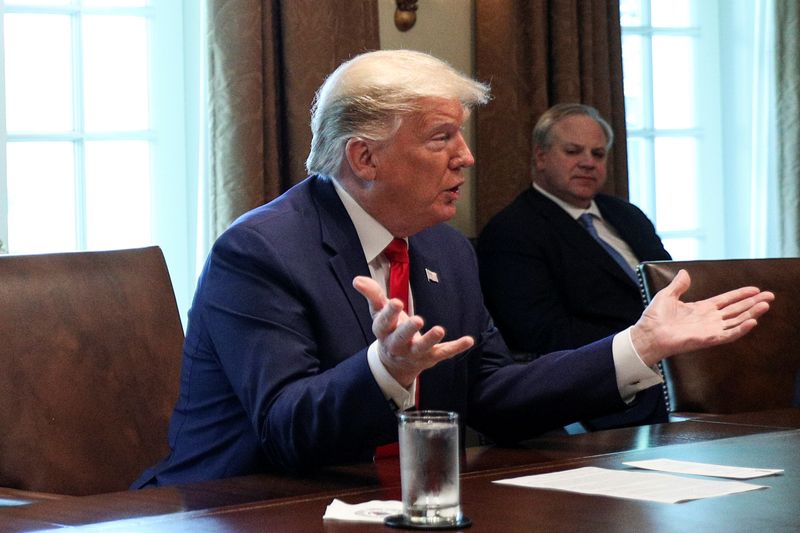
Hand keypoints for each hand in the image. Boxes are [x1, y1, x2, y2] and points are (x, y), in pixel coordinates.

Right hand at [352, 276, 473, 386]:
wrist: (395, 363)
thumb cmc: (389, 329)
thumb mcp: (379, 313)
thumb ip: (372, 295)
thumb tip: (357, 279)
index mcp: (384, 332)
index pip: (383, 323)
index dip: (389, 313)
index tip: (396, 302)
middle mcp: (397, 345)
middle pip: (400, 338)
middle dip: (408, 330)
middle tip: (417, 320)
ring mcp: (415, 353)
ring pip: (422, 348)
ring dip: (430, 339)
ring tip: (439, 329)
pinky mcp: (431, 357)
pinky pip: (444, 353)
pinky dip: (456, 347)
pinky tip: (469, 340)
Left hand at [630, 269, 774, 365]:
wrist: (648, 334)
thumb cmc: (655, 318)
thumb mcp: (667, 295)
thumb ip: (679, 285)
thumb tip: (684, 272)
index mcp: (701, 308)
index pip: (726, 300)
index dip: (741, 294)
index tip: (755, 289)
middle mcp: (709, 319)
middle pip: (736, 310)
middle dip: (753, 303)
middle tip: (770, 296)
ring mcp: (709, 329)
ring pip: (736, 321)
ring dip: (751, 314)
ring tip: (765, 305)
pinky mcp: (707, 339)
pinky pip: (728, 334)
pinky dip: (740, 329)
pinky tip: (752, 322)